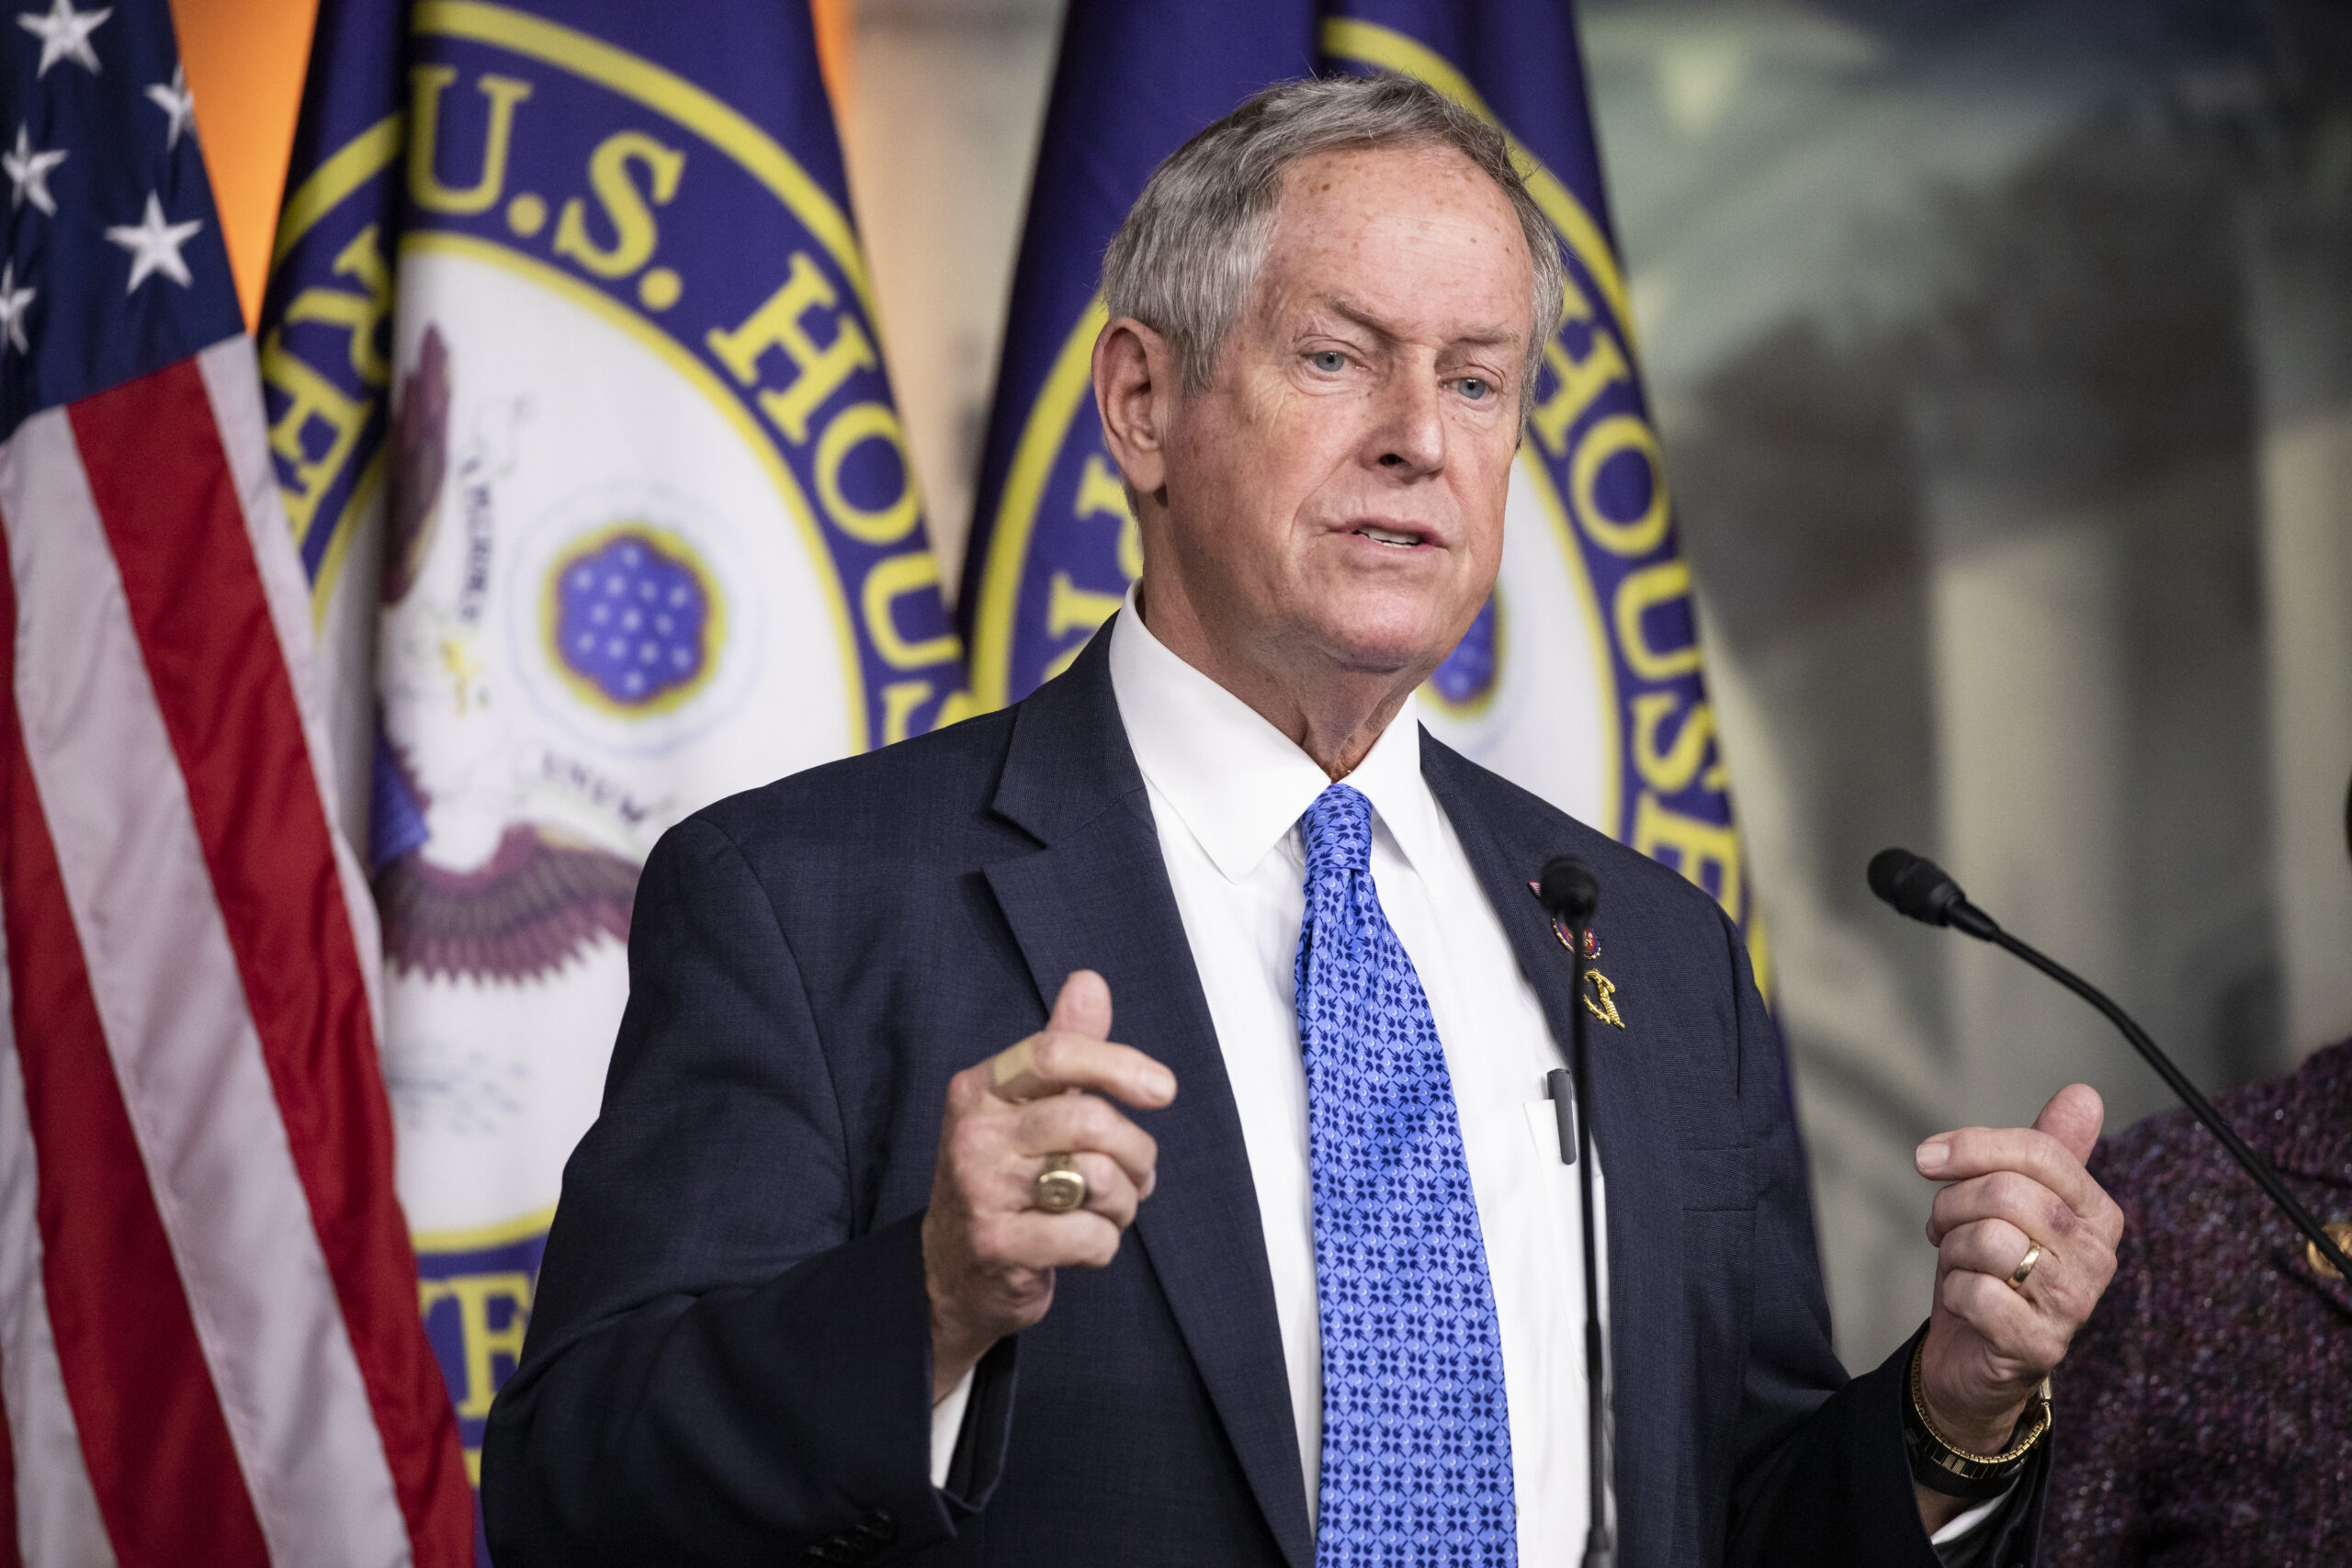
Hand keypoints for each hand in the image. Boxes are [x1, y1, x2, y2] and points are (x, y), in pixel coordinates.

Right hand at [921, 970, 1176, 1402]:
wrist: (955, 1273)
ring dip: (1125, 1202)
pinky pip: (1089, 1237)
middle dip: (1137, 1151)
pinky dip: (1105, 1245)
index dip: (1118, 1065)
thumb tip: (1090, 981)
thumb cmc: (1006, 1179)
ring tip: (1112, 1210)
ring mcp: (980, 1191)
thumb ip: (1063, 1046)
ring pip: (1097, 1179)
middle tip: (1142, 1173)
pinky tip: (1085, 1244)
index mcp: (980, 1089)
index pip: (1054, 1054)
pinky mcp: (997, 1247)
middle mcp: (973, 1134)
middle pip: (1088, 1120)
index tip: (1163, 1090)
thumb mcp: (1026, 1108)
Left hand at [1913, 1084, 2121, 1460]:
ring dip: (1952, 1250)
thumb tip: (2084, 1094)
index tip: (1926, 1158)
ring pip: (1989, 1240)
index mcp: (2097, 1213)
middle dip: (1953, 1204)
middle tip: (1943, 1226)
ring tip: (1959, 1264)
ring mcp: (2074, 1306)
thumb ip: (2046, 1149)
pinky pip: (1976, 1294)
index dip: (1972, 1147)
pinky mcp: (2041, 1347)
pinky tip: (1965, 1302)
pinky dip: (1953, 1292)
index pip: (2040, 1153)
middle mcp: (2098, 1258)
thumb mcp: (2011, 1202)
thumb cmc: (1994, 1270)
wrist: (1975, 1356)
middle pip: (2007, 1193)